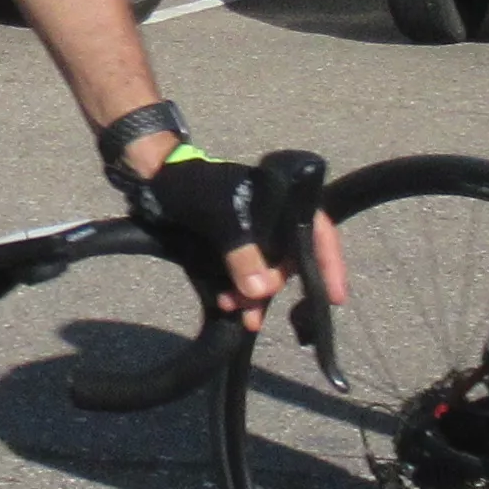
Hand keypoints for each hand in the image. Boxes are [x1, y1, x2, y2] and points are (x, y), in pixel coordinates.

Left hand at [120, 144, 339, 334]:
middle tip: (254, 302)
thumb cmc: (194, 185)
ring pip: (264, 275)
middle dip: (274, 285)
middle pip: (289, 261)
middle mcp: (272, 222)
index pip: (318, 232)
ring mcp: (250, 238)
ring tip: (235, 307)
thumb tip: (261, 291)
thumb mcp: (220, 216)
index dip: (330, 264)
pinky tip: (227, 305)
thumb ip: (242, 252)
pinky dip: (238, 295)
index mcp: (282, 202)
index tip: (334, 297)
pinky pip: (242, 279)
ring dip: (253, 296)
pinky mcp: (229, 252)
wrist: (154, 181)